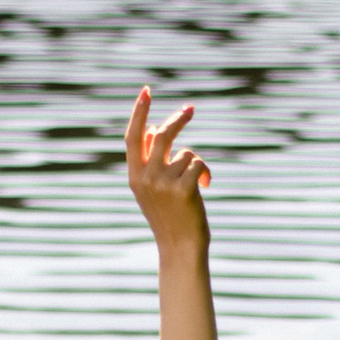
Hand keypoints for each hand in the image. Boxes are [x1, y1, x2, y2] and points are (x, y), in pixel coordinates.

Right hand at [125, 86, 209, 245]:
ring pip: (186, 152)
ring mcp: (163, 183)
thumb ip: (149, 162)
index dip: (140, 112)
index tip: (147, 91)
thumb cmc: (169, 217)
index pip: (133, 137)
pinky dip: (205, 173)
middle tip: (190, 110)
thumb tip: (152, 129)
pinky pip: (198, 164)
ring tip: (198, 181)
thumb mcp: (152, 190)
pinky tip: (205, 188)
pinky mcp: (183, 188)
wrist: (180, 248)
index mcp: (134, 176)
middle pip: (162, 135)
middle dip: (178, 119)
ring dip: (196, 163)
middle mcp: (145, 177)